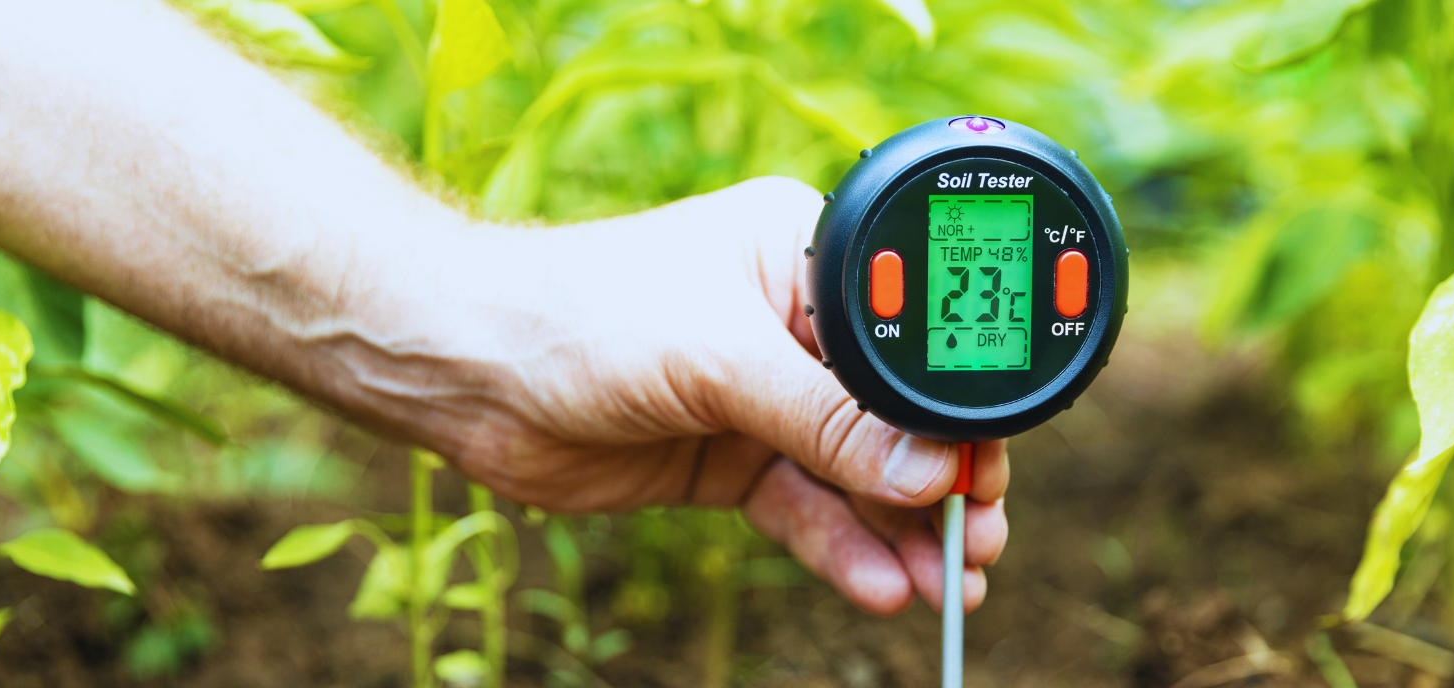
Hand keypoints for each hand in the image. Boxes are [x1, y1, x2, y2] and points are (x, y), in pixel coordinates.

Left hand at [353, 177, 1009, 615]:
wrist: (470, 371)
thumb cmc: (581, 314)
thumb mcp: (719, 358)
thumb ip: (826, 418)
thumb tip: (929, 468)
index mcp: (804, 261)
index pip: (906, 339)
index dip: (949, 408)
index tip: (982, 471)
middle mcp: (792, 329)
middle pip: (888, 416)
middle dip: (935, 481)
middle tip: (975, 541)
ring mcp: (760, 400)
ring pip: (852, 474)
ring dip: (899, 529)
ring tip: (949, 585)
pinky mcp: (728, 461)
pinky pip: (801, 510)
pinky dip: (840, 548)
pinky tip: (880, 586)